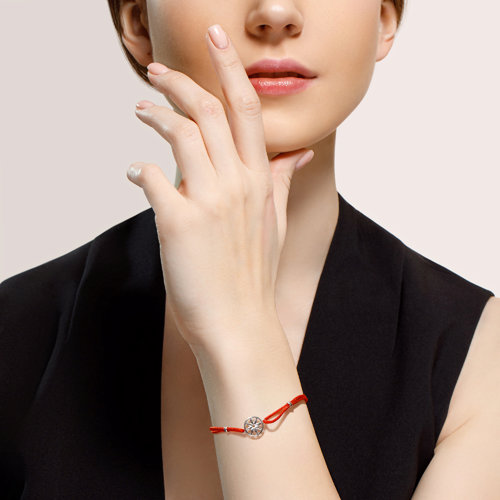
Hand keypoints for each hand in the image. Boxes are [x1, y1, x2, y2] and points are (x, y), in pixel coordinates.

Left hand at [127, 24, 313, 351]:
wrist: (240, 323)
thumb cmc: (253, 274)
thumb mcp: (274, 222)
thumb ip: (282, 180)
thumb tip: (299, 150)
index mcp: (261, 180)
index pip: (247, 109)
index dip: (230, 67)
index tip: (215, 37)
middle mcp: (239, 183)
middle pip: (208, 110)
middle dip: (180, 81)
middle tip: (156, 71)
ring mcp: (210, 201)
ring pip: (179, 133)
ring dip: (155, 114)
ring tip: (141, 110)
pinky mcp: (178, 222)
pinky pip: (152, 177)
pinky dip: (138, 170)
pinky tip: (133, 173)